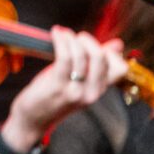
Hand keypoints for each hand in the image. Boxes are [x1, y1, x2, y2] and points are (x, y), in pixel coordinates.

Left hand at [2, 27, 126, 148]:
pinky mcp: (57, 86)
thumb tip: (117, 44)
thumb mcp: (79, 81)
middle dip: (89, 41)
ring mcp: (75, 91)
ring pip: (82, 56)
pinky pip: (64, 58)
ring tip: (63, 33)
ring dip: (71, 39)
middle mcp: (91, 93)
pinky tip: (56, 34)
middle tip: (76, 36)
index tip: (92, 44)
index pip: (120, 69)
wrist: (33, 120)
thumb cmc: (53, 96)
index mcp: (99, 91)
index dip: (110, 52)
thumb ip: (95, 64)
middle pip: (101, 58)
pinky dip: (61, 41)